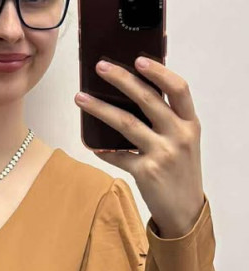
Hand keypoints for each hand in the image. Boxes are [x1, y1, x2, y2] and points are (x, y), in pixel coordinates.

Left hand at [75, 57, 205, 237]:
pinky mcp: (146, 172)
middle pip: (147, 100)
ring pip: (126, 123)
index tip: (138, 60)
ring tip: (81, 98)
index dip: (159, 72)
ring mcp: (162, 154)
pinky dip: (102, 148)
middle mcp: (178, 136)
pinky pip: (117, 155)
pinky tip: (91, 142)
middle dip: (121, 80)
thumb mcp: (184, 141)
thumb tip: (133, 93)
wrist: (185, 211)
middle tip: (100, 67)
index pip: (178, 89)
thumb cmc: (181, 171)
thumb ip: (167, 119)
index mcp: (190, 123)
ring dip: (100, 108)